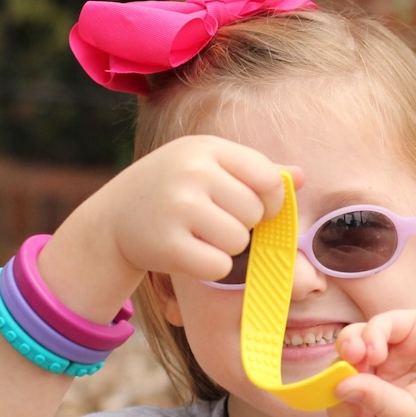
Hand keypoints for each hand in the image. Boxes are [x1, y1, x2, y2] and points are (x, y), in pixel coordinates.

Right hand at [89, 135, 300, 281]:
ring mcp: (177, 206)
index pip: (268, 179)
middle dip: (243, 225)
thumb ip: (255, 171)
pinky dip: (212, 268)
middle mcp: (192, 171)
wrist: (114, 218)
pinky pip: (219, 267)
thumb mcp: (208, 166)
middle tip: (213, 222)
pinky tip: (190, 254)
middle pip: (254, 213)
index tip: (255, 209)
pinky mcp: (168, 244)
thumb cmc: (173, 190)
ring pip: (238, 241)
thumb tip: (301, 177)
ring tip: (200, 236)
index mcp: (207, 148)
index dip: (271, 202)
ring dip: (227, 248)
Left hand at [328, 310, 415, 416]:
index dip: (333, 397)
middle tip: (346, 370)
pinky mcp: (413, 326)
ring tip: (362, 355)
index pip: (343, 401)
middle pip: (345, 366)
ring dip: (350, 346)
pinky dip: (371, 332)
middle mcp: (385, 376)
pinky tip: (377, 348)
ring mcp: (398, 350)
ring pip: (356, 340)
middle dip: (338, 366)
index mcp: (381, 405)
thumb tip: (338, 388)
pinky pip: (380, 323)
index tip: (335, 397)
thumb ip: (375, 403)